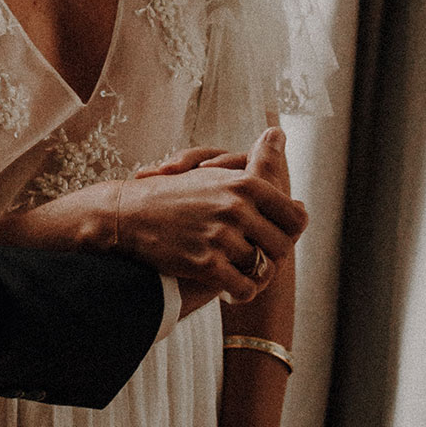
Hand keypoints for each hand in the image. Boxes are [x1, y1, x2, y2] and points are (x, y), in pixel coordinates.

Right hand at [113, 128, 304, 303]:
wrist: (129, 215)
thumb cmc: (176, 193)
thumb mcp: (217, 174)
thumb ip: (256, 166)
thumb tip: (280, 134)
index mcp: (245, 184)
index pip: (296, 217)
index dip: (290, 230)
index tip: (276, 234)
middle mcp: (236, 208)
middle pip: (282, 247)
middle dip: (272, 256)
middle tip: (258, 257)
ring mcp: (220, 236)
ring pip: (262, 269)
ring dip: (253, 274)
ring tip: (240, 270)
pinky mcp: (205, 263)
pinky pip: (243, 288)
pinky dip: (240, 291)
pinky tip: (230, 286)